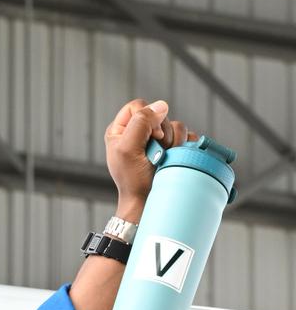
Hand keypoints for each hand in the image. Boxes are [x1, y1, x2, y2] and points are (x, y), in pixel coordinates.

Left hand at [105, 97, 196, 217]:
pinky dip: (185, 146)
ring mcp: (158, 141)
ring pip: (176, 125)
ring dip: (174, 143)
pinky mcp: (173, 149)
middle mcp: (140, 133)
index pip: (138, 106)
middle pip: (160, 115)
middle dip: (162, 134)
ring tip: (165, 160)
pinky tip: (177, 158)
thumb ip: (141, 122)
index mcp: (122, 130)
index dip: (147, 117)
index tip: (150, 138)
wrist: (148, 203)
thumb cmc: (133, 181)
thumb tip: (161, 106)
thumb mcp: (127, 149)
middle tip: (156, 154)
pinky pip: (187, 137)